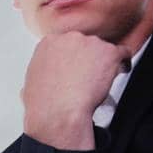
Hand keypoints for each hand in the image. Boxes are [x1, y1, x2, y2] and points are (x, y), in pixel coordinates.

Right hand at [22, 31, 129, 149]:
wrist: (57, 114)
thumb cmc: (43, 104)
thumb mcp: (29, 83)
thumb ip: (40, 72)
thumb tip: (42, 78)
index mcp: (49, 43)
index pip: (67, 44)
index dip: (73, 56)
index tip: (77, 67)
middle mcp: (69, 38)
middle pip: (86, 43)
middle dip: (89, 57)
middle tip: (89, 75)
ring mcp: (90, 43)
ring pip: (104, 49)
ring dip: (104, 62)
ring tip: (101, 80)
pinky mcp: (109, 52)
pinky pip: (123, 53)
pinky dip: (122, 63)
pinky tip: (120, 72)